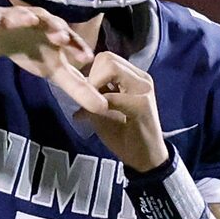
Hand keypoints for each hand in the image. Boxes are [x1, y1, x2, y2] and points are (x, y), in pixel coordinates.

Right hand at [0, 5, 105, 113]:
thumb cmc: (31, 49)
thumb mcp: (54, 70)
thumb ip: (77, 87)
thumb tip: (103, 108)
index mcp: (55, 34)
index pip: (71, 39)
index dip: (78, 47)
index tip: (87, 58)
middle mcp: (39, 23)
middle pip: (50, 23)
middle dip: (56, 28)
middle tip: (62, 38)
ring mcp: (15, 19)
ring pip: (22, 16)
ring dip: (26, 18)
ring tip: (30, 20)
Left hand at [66, 50, 168, 172]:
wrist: (146, 160)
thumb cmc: (125, 136)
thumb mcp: (104, 112)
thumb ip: (93, 96)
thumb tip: (73, 86)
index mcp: (133, 77)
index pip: (106, 58)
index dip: (90, 72)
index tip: (87, 94)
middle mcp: (141, 78)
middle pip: (106, 58)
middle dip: (91, 77)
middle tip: (89, 99)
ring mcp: (143, 89)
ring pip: (111, 69)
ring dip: (96, 86)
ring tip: (94, 105)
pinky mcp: (142, 105)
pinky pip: (112, 96)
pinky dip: (98, 104)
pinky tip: (90, 116)